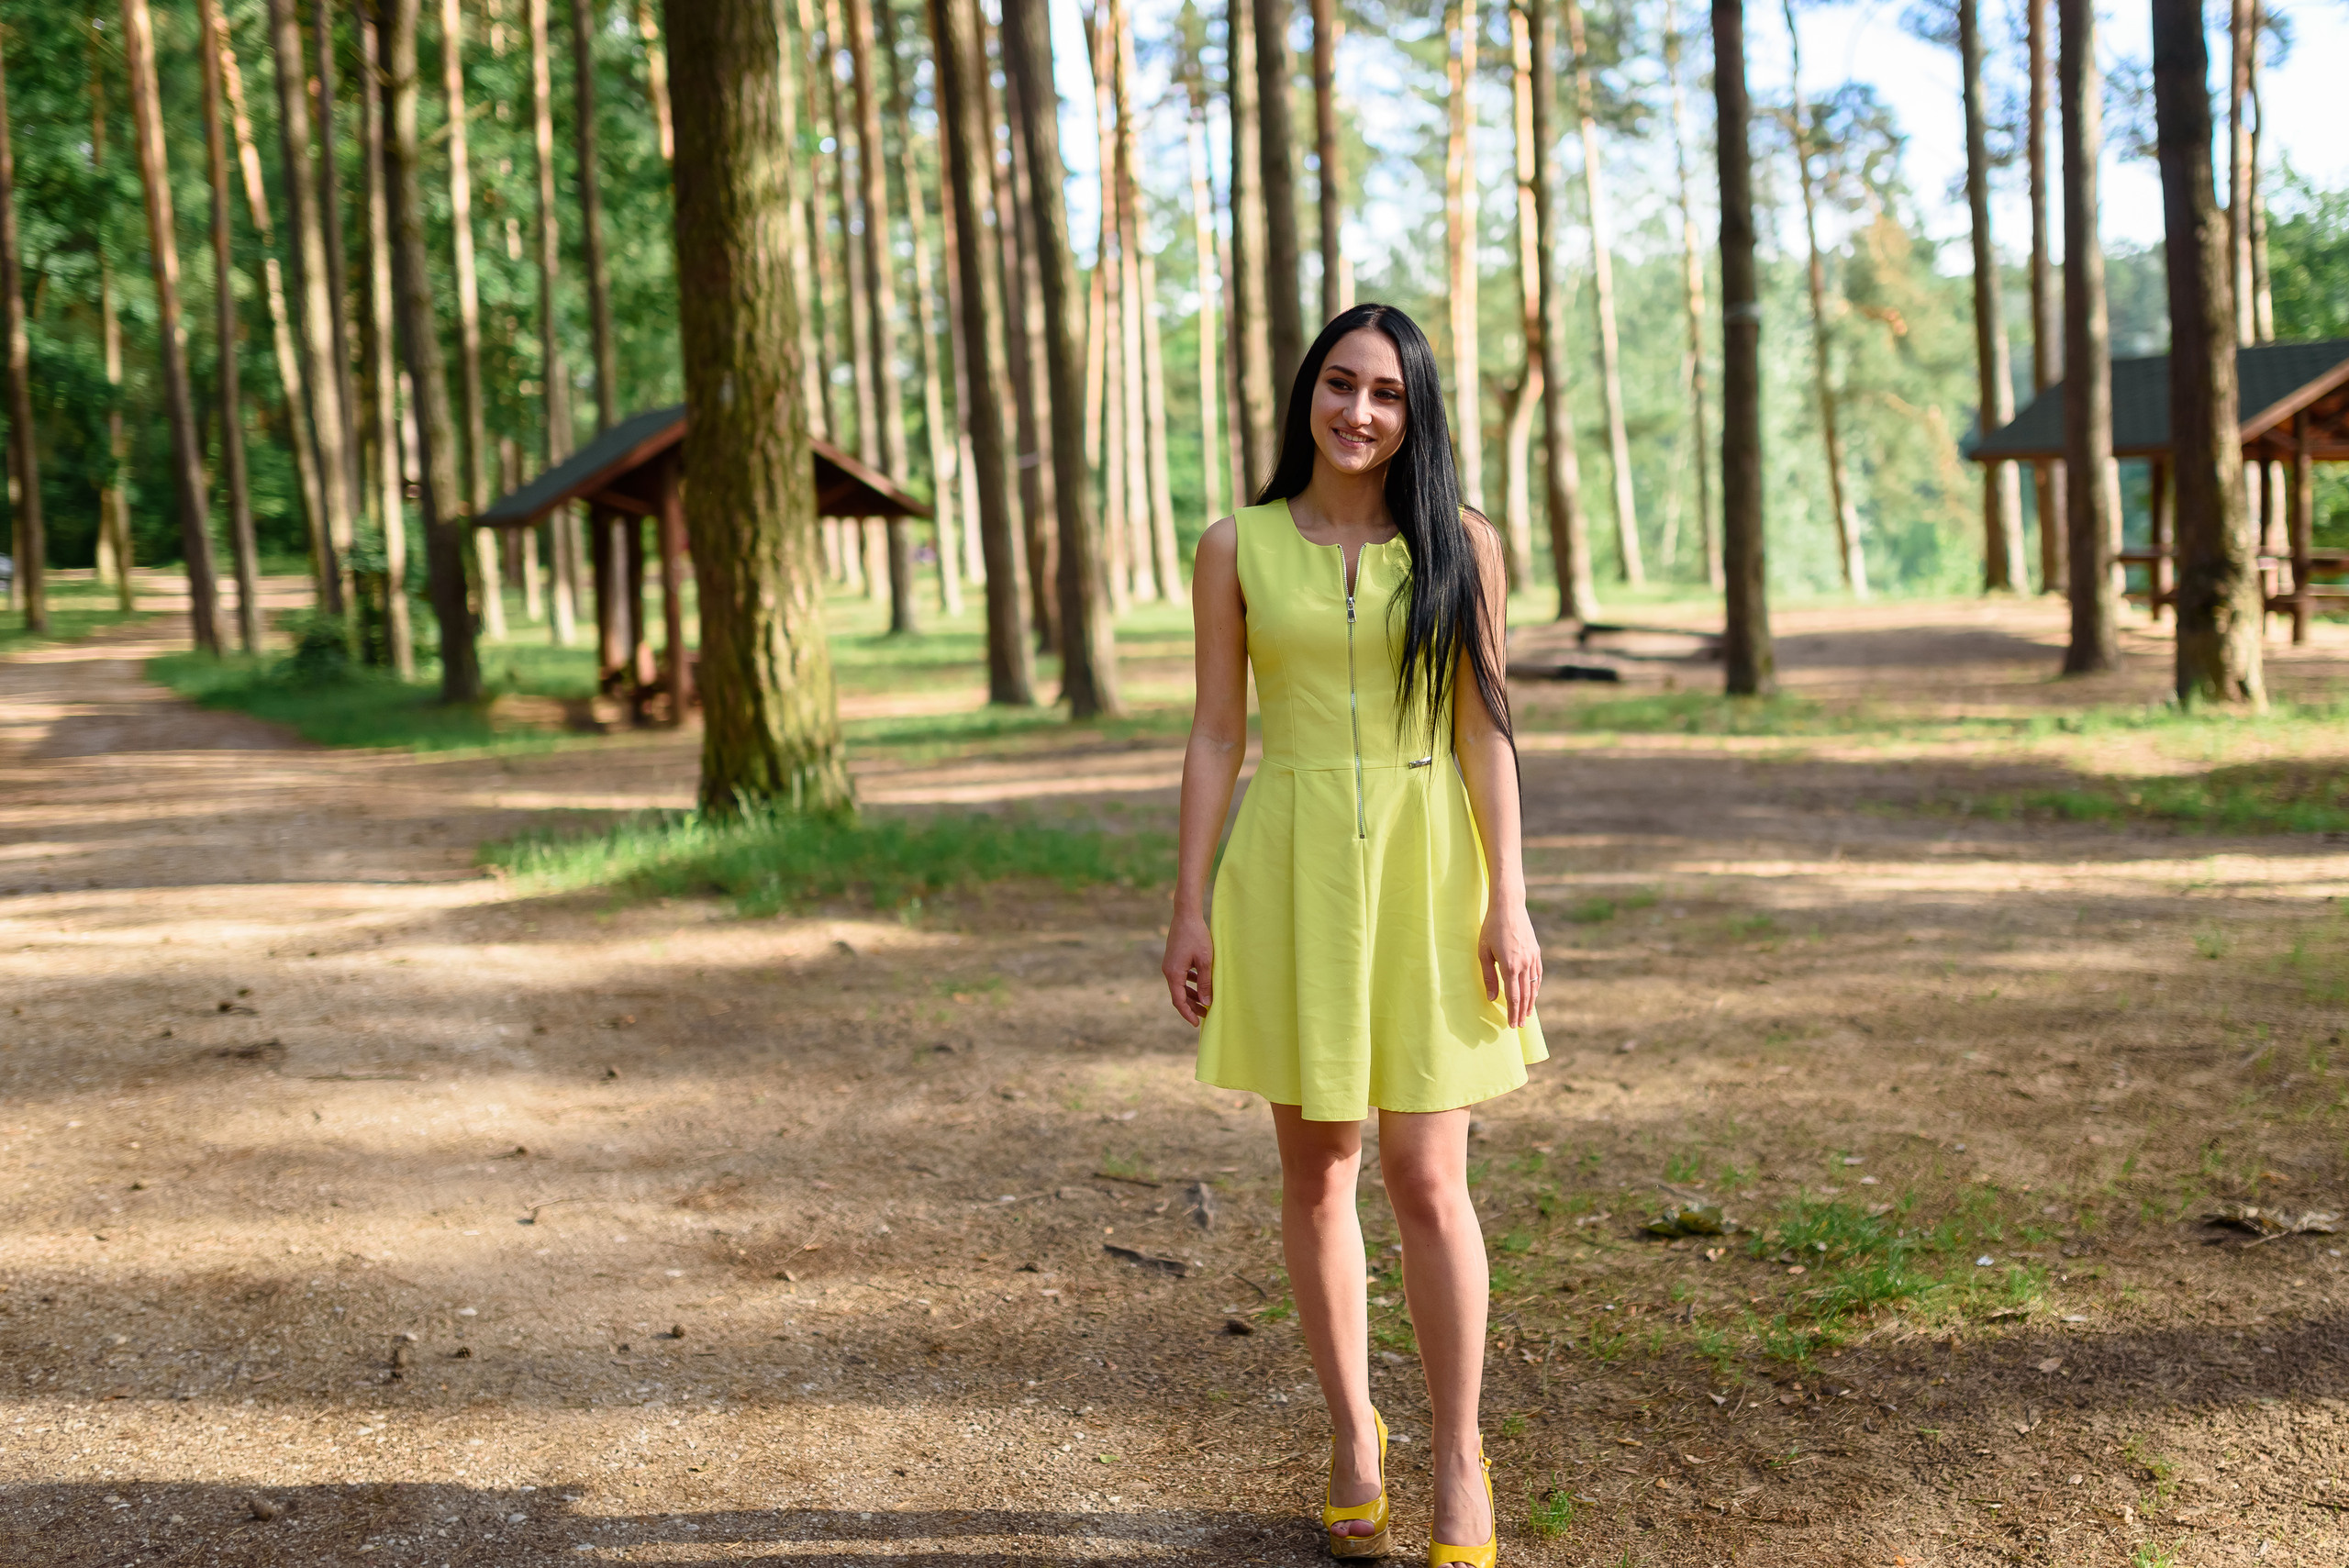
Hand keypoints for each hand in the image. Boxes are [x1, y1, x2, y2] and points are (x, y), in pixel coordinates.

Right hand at [1162, 909, 1213, 1026]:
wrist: (1185, 915)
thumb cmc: (1197, 936)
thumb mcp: (1205, 961)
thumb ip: (1205, 982)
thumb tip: (1206, 1002)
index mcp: (1173, 973)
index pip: (1178, 1000)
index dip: (1188, 1013)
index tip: (1197, 1023)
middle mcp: (1168, 971)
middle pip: (1178, 995)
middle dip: (1191, 1006)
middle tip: (1205, 1015)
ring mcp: (1169, 964)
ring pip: (1180, 986)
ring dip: (1191, 995)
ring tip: (1205, 1002)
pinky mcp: (1173, 959)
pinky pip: (1180, 977)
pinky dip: (1189, 983)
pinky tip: (1199, 984)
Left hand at [1478, 898, 1541, 1029]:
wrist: (1509, 907)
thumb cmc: (1491, 928)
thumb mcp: (1484, 952)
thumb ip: (1488, 977)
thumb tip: (1492, 998)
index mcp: (1510, 966)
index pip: (1513, 996)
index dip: (1513, 1012)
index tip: (1512, 1025)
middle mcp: (1524, 964)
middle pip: (1525, 995)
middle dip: (1522, 1012)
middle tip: (1520, 1026)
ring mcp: (1533, 957)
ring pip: (1534, 986)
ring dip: (1531, 1002)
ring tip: (1528, 1015)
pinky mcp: (1536, 951)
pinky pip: (1538, 974)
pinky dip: (1536, 987)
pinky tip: (1534, 994)